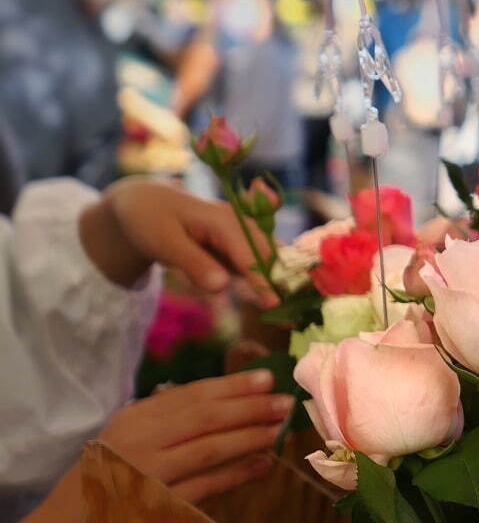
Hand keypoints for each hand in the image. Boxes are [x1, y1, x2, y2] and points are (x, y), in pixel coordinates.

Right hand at [6, 369, 290, 522]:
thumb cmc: (108, 480)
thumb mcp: (132, 440)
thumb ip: (173, 423)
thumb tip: (231, 405)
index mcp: (134, 418)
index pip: (191, 395)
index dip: (232, 386)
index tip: (268, 379)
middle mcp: (138, 440)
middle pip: (205, 417)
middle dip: (250, 407)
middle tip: (286, 402)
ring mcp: (147, 473)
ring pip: (209, 448)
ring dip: (249, 437)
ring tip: (280, 431)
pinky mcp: (156, 505)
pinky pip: (205, 486)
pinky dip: (237, 474)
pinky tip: (263, 465)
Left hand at [79, 176, 276, 304]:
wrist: (145, 205)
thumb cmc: (151, 221)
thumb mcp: (164, 242)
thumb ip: (194, 264)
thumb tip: (221, 288)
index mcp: (225, 222)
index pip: (252, 256)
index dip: (264, 282)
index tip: (276, 306)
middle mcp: (241, 226)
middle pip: (269, 258)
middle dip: (280, 285)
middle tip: (290, 318)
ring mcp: (242, 235)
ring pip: (267, 262)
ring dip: (275, 285)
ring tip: (287, 314)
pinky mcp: (238, 246)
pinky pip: (256, 265)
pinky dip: (263, 282)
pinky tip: (269, 299)